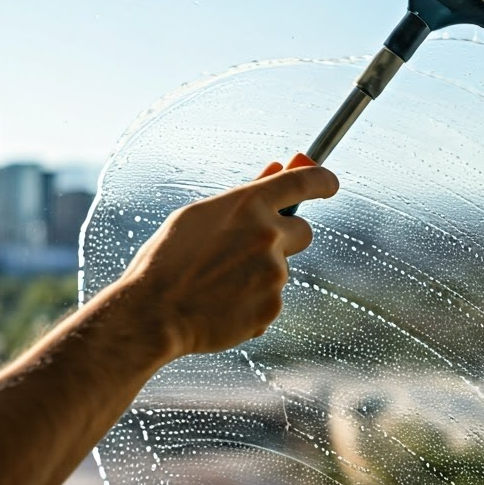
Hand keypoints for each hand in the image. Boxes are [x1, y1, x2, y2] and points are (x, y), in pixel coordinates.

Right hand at [119, 158, 337, 358]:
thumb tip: (274, 170)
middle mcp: (268, 236)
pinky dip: (253, 303)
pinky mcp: (272, 307)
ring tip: (218, 284)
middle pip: (303, 230)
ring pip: (281, 269)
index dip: (322, 179)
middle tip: (250, 250)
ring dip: (260, 274)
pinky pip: (271, 300)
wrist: (153, 314)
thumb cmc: (167, 261)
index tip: (330, 183)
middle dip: (285, 238)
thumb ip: (243, 196)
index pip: (303, 181)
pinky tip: (222, 304)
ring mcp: (273, 274)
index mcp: (248, 205)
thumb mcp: (198, 216)